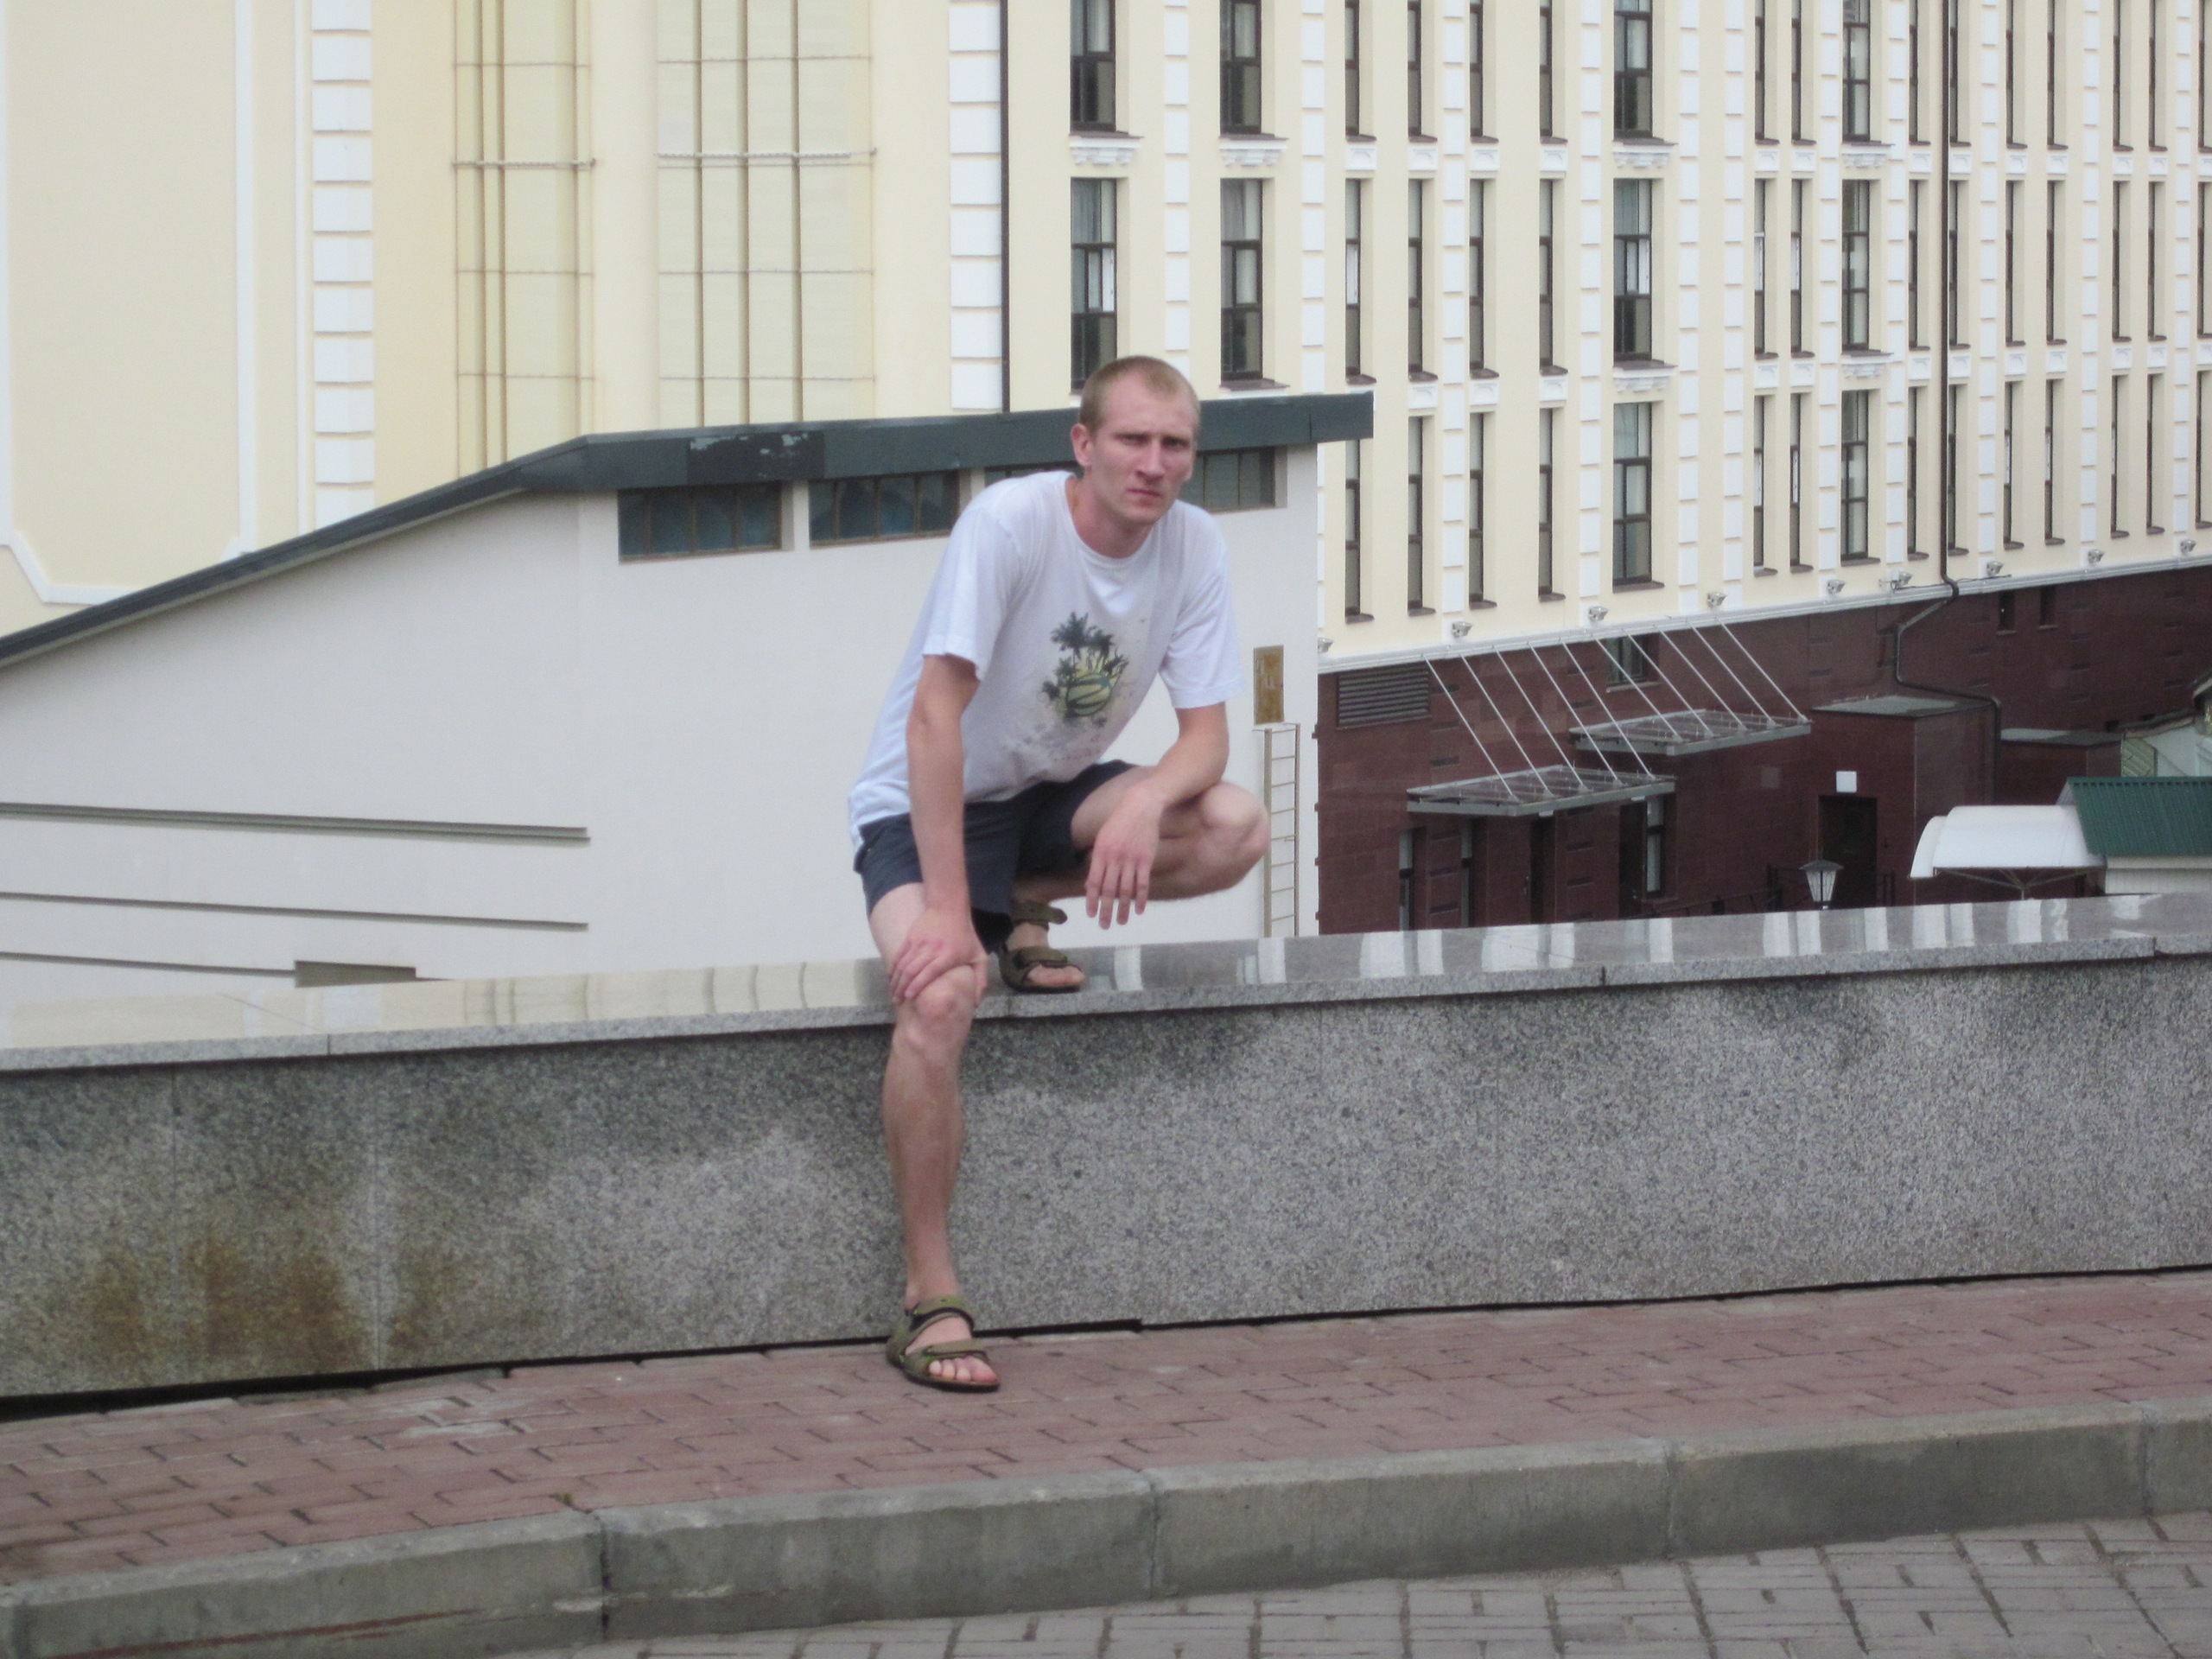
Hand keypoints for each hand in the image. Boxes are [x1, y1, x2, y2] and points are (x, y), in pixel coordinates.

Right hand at [889, 904, 987, 1003]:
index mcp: (948, 955)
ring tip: (893, 993)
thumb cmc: (965, 935)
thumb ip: (980, 979)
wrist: (949, 907)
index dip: (917, 985)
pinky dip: (893, 968)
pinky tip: (891, 978)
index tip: (909, 997)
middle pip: (912, 970)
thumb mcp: (979, 956)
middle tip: (897, 1001)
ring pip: (902, 964)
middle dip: (902, 988)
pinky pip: (898, 956)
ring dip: (896, 980)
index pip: (929, 972)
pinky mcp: (910, 938)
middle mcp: (931, 949)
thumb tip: (976, 1003)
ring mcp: (919, 943)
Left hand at [1085, 790, 1164, 928]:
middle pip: (1109, 890)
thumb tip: (1089, 883)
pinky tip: (1139, 910)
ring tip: (1121, 922)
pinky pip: (1143, 883)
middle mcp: (1115, 858)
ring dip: (1123, 909)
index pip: (1094, 882)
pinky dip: (1141, 898)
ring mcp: (1131, 859)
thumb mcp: (1103, 838)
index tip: (1091, 914)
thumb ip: (1097, 860)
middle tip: (1104, 926)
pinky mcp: (1146, 860)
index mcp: (1101, 853)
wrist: (1141, 806)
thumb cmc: (1119, 822)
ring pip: (1126, 890)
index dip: (1092, 900)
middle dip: (1106, 910)